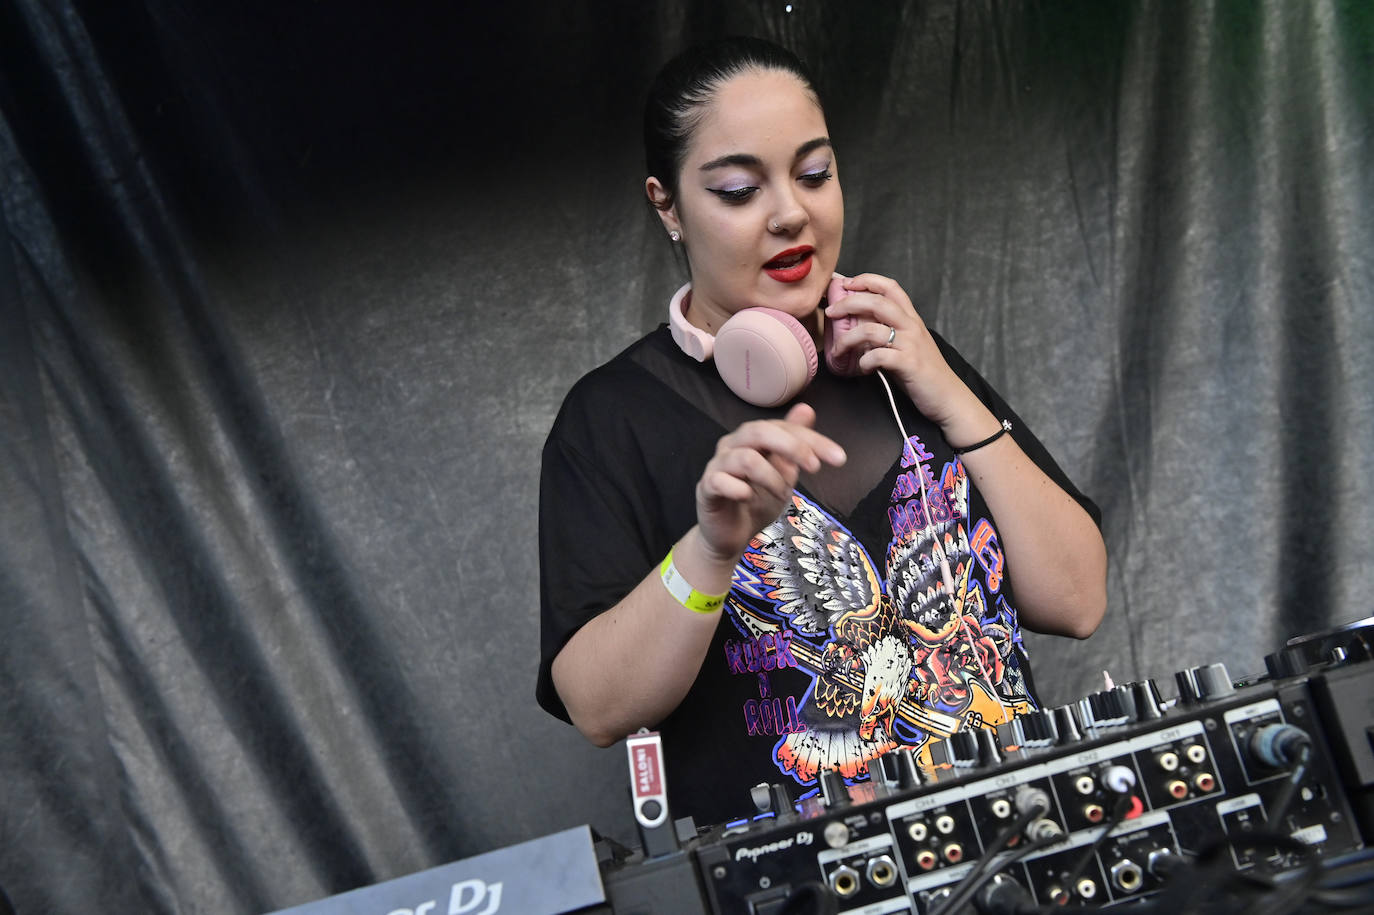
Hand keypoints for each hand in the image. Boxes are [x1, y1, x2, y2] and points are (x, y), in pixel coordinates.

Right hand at [695, 403, 846, 563]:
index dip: (813, 440)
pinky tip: (748, 497)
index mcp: (752, 438)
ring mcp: (717, 466)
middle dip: (793, 447)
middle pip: (760, 432)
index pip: (783, 428)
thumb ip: (794, 445)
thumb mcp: (784, 473)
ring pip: (745, 458)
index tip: (839, 458)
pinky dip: (739, 489)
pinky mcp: (706, 488)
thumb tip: (807, 409)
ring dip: (771, 478)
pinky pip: (720, 481)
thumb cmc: (756, 501)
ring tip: (782, 494)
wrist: (730, 535)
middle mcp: (732, 445)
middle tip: (815, 467)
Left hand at [824, 273, 974, 428]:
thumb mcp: (907, 344)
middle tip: (831, 312)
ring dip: (847, 339)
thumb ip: (887, 332)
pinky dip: (864, 362)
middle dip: (848, 303)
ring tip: (837, 350)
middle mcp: (911, 326)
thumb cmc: (923, 372)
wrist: (948, 396)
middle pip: (876, 302)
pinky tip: (863, 368)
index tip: (847, 283)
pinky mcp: (908, 364)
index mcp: (911, 318)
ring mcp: (910, 344)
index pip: (890, 287)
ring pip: (870, 330)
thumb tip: (857, 325)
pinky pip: (878, 356)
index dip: (867, 280)